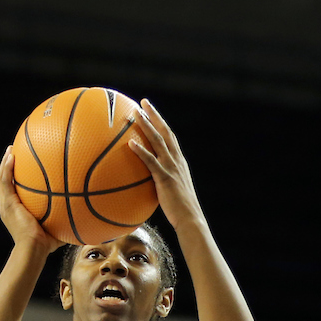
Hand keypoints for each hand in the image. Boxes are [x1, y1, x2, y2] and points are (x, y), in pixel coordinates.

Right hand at [0, 146, 62, 254]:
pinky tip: (12, 156)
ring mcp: (7, 205)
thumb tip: (89, 218)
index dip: (18, 179)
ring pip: (2, 179)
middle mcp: (9, 206)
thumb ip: (69, 220)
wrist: (33, 249)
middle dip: (9, 167)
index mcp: (18, 211)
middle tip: (15, 153)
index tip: (25, 167)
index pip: (16, 191)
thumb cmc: (47, 244)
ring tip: (11, 150)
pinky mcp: (7, 204)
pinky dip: (7, 168)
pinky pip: (4, 182)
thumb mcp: (59, 229)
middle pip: (6, 182)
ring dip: (5, 164)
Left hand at [129, 99, 204, 230]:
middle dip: (154, 115)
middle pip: (164, 131)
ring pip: (157, 141)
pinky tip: (130, 143)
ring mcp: (171, 167)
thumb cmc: (180, 210)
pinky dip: (141, 151)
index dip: (160, 122)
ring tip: (135, 113)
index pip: (169, 136)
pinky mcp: (165, 178)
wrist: (190, 219)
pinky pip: (151, 162)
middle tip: (143, 102)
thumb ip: (161, 182)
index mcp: (179, 161)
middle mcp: (176, 160)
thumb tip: (147, 182)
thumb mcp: (172, 191)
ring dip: (146, 126)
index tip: (151, 110)